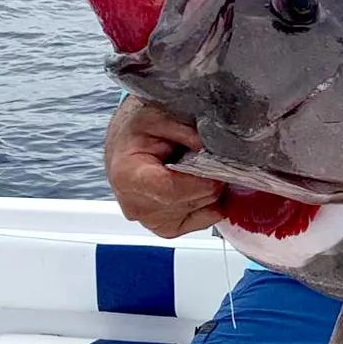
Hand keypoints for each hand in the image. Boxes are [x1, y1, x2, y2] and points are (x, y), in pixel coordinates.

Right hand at [104, 96, 226, 238]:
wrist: (125, 143)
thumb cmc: (138, 130)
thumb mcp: (159, 116)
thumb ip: (186, 132)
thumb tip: (211, 152)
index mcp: (128, 175)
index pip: (170, 191)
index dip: (200, 183)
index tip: (217, 170)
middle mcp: (134, 204)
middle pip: (187, 202)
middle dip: (209, 183)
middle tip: (213, 162)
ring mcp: (148, 219)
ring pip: (196, 213)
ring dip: (208, 193)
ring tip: (201, 171)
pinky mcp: (163, 227)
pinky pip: (198, 223)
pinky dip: (208, 206)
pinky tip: (203, 187)